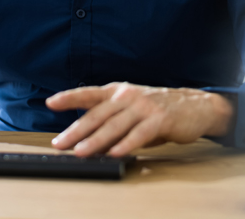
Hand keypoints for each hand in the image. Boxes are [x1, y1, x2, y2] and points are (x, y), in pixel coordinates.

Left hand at [46, 82, 234, 156]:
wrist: (194, 105)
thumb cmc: (155, 110)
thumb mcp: (129, 110)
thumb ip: (110, 122)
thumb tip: (88, 142)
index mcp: (116, 91)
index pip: (88, 94)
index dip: (68, 97)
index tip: (50, 102)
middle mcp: (126, 96)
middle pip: (96, 114)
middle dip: (76, 130)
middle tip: (60, 143)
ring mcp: (143, 107)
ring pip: (114, 125)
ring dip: (95, 140)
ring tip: (81, 152)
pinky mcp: (159, 119)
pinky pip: (139, 134)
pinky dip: (125, 144)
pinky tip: (115, 153)